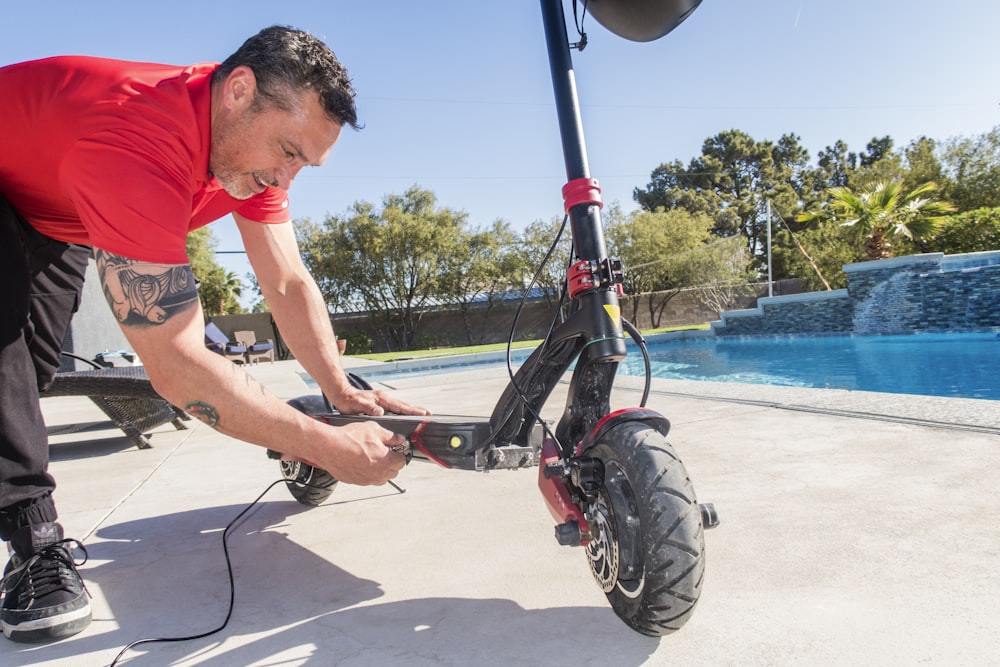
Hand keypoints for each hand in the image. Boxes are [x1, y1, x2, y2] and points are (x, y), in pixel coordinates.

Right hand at [288, 421, 408, 485]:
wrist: (329, 447)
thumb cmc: (350, 438)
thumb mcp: (374, 430)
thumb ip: (390, 436)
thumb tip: (399, 439)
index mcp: (386, 461)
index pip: (402, 461)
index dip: (400, 453)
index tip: (396, 448)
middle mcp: (378, 474)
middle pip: (393, 471)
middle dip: (392, 462)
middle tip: (385, 452)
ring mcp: (367, 480)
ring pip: (381, 478)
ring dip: (381, 470)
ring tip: (373, 457)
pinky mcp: (356, 481)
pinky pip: (368, 479)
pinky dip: (369, 472)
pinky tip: (362, 461)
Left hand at [332, 386, 430, 416]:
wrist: (341, 394)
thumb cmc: (348, 401)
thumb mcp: (357, 405)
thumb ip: (368, 409)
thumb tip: (381, 412)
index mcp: (382, 399)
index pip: (400, 406)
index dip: (412, 411)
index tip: (423, 414)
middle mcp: (385, 399)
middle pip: (404, 405)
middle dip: (417, 409)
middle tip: (429, 414)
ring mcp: (384, 400)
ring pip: (401, 405)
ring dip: (412, 409)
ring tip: (423, 414)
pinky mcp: (382, 403)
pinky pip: (396, 407)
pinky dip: (405, 410)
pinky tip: (407, 414)